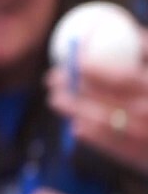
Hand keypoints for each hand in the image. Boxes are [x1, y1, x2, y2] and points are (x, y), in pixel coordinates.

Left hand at [46, 54, 147, 176]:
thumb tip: (134, 34)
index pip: (120, 78)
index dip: (92, 68)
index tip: (74, 59)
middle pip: (103, 100)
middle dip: (73, 88)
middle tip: (53, 78)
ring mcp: (145, 139)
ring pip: (100, 123)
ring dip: (73, 110)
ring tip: (56, 100)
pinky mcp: (143, 159)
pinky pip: (111, 147)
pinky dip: (91, 136)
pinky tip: (77, 127)